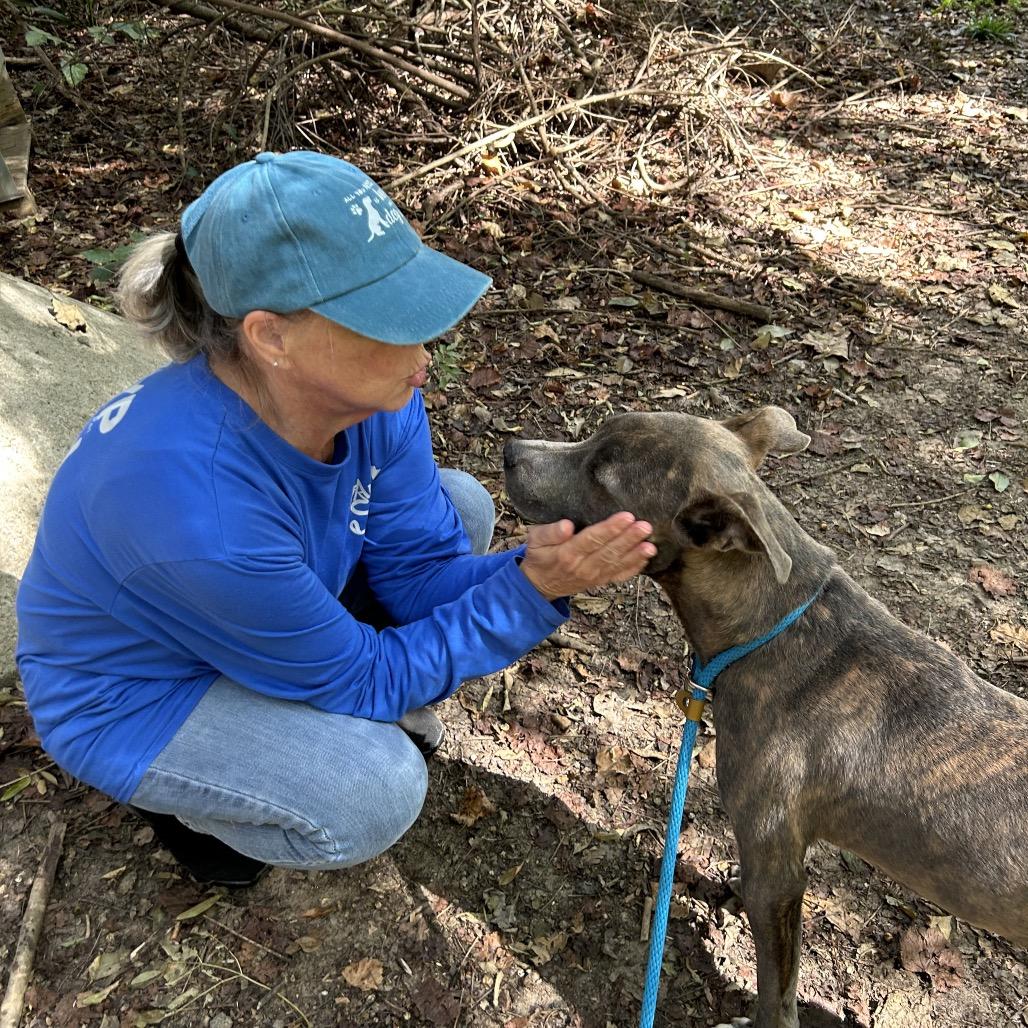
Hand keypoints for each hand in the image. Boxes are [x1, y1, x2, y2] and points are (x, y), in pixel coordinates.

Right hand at [519, 512, 656, 601]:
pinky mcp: (600, 581)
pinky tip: (646, 557)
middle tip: (645, 527)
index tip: (626, 517)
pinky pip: (619, 575)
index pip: (592, 539)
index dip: (610, 529)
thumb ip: (550, 532)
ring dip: (635, 554)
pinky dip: (634, 567)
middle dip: (629, 539)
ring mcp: (593, 576)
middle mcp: (583, 567)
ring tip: (651, 545)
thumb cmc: (539, 556)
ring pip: (617, 564)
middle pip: (609, 552)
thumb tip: (566, 525)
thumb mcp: (535, 540)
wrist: (539, 586)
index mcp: (567, 554)